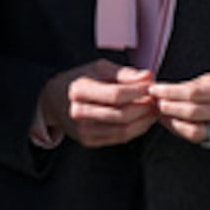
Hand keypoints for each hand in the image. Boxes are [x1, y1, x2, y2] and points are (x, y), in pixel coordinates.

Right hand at [39, 58, 157, 147]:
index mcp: (79, 90)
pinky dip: (135, 130)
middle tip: (156, 100)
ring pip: (121, 131)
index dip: (137, 92)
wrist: (53, 100)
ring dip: (143, 122)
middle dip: (143, 108)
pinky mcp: (88, 141)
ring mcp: (82, 130)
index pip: (115, 94)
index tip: (151, 87)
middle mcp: (78, 112)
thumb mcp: (98, 68)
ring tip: (152, 110)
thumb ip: (124, 73)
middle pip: (120, 115)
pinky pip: (118, 138)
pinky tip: (142, 120)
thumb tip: (148, 76)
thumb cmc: (80, 80)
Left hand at [149, 69, 209, 147]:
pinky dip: (184, 132)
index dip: (170, 92)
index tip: (154, 89)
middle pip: (192, 113)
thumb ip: (194, 85)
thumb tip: (166, 90)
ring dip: (173, 123)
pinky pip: (201, 139)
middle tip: (155, 102)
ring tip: (161, 114)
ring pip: (195, 132)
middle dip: (168, 107)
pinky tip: (174, 123)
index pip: (193, 93)